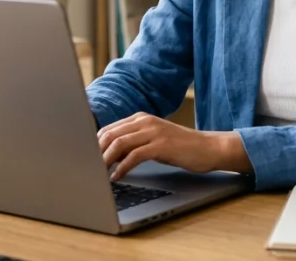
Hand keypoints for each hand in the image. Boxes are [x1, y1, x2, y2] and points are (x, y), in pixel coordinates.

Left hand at [98, 112, 250, 180]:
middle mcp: (145, 121)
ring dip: (105, 161)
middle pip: (110, 134)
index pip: (109, 129)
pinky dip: (122, 167)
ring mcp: (153, 131)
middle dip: (96, 153)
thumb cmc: (181, 147)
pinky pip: (134, 156)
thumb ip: (133, 143)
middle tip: (89, 169)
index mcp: (141, 118)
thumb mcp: (154, 140)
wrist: (208, 148)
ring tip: (99, 174)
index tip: (87, 159)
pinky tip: (118, 177)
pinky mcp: (161, 145)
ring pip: (119, 143)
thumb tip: (108, 156)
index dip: (95, 145)